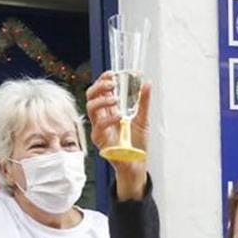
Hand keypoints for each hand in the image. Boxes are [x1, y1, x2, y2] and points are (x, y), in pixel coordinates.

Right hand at [85, 71, 150, 197]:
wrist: (137, 163)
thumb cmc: (136, 143)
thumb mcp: (143, 118)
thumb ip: (143, 101)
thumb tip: (147, 84)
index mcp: (110, 110)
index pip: (100, 91)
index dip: (103, 80)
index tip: (111, 74)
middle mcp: (102, 117)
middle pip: (91, 96)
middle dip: (99, 86)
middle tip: (111, 83)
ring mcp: (99, 128)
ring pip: (90, 108)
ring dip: (101, 100)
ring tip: (114, 99)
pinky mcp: (100, 140)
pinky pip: (97, 127)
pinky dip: (108, 119)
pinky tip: (118, 117)